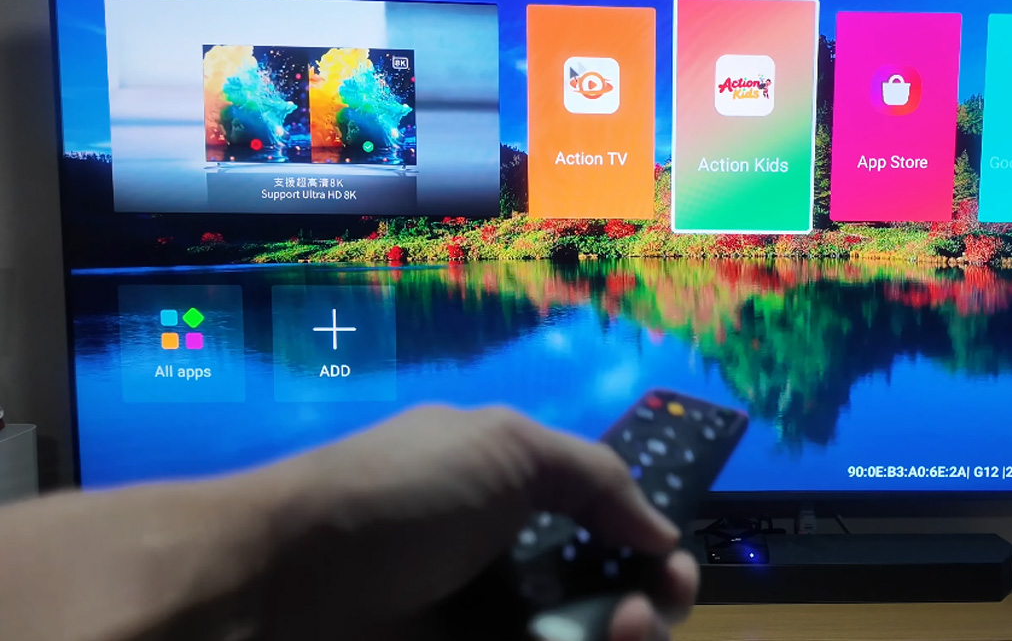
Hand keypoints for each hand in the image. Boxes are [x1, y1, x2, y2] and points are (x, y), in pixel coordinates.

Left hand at [250, 405, 698, 639]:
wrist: (281, 582)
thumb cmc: (401, 497)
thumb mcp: (504, 447)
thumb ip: (596, 476)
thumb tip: (663, 532)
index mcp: (524, 497)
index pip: (612, 529)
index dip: (653, 551)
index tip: (673, 572)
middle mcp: (515, 564)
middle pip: (612, 599)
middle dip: (650, 607)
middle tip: (642, 617)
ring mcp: (489, 625)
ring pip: (583, 640)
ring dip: (623, 639)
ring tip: (618, 637)